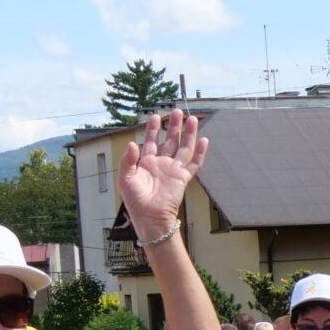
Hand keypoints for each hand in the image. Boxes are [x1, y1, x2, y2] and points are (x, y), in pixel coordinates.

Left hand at [117, 110, 206, 236]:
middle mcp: (162, 164)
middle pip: (170, 140)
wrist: (150, 217)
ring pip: (184, 147)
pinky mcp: (183, 178)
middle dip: (174, 126)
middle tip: (177, 112)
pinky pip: (194, 163)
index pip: (151, 140)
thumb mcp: (125, 178)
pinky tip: (204, 140)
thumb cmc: (136, 201)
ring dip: (188, 134)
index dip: (152, 128)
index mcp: (147, 163)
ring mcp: (174, 170)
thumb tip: (133, 143)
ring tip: (192, 119)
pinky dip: (200, 152)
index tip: (155, 116)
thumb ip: (128, 160)